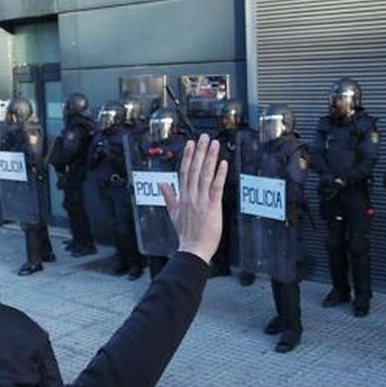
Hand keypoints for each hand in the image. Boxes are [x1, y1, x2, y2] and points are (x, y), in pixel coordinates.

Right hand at [160, 136, 228, 262]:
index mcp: (183, 196)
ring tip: (214, 144)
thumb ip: (169, 197)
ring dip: (210, 158)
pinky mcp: (212, 207)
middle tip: (204, 137)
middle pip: (195, 169)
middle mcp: (191, 196)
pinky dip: (219, 175)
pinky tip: (223, 163)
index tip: (191, 144)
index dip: (188, 156)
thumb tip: (162, 184)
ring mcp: (202, 200)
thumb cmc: (186, 234)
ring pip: (205, 175)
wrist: (193, 249)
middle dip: (200, 152)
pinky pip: (216, 187)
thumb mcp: (173, 213)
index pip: (185, 172)